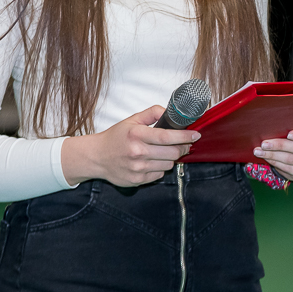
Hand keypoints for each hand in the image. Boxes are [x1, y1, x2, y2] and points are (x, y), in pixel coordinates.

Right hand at [61, 105, 199, 186]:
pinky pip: (159, 175)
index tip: (196, 134)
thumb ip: (152, 113)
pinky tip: (152, 162)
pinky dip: (160, 168)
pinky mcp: (137, 180)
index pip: (166, 137)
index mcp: (136, 134)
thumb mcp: (132, 120)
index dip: (184, 136)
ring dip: (171, 158)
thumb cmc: (115, 138)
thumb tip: (170, 111)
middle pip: (171, 153)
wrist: (96, 157)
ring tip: (164, 152)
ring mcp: (137, 168)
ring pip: (168, 165)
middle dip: (183, 148)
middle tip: (186, 144)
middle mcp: (137, 152)